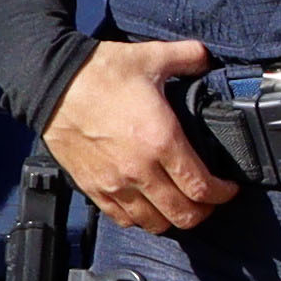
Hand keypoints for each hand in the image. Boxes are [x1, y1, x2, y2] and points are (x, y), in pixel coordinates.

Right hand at [52, 37, 234, 235]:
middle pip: (183, 215)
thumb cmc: (99, 72)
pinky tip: (147, 207)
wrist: (51, 83)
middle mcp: (140, 170)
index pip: (202, 187)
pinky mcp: (92, 188)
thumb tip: (207, 58)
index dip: (223, 194)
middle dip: (203, 212)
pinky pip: (123, 219)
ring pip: (154, 223)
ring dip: (172, 219)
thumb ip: (188, 57)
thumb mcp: (151, 56)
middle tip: (209, 201)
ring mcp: (115, 183)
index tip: (229, 189)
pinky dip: (140, 220)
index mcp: (162, 140)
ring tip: (179, 206)